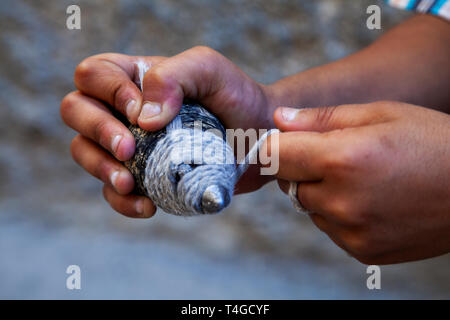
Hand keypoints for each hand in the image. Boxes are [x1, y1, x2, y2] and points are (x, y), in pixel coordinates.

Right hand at [61, 47, 275, 217]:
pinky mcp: (142, 176)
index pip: (93, 75)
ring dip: (100, 168)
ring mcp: (130, 145)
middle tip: (128, 150)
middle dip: (96, 131)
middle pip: (75, 110)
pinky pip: (112, 191)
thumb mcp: (209, 71)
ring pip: (84, 151)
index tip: (140, 113)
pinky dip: (122, 201)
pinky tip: (147, 205)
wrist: (260, 139)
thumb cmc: (236, 99)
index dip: (106, 92)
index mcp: (134, 77)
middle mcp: (124, 110)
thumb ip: (173, 76)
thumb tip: (141, 119)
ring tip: (129, 183)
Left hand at [270, 101, 449, 263]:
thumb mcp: (379, 113)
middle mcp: (341, 201)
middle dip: (303, 167)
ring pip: (309, 207)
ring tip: (364, 178)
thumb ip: (320, 118)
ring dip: (322, 192)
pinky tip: (371, 200)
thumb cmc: (431, 141)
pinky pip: (330, 227)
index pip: (273, 156)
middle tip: (340, 156)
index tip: (286, 141)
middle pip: (289, 183)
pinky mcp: (362, 251)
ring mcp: (351, 231)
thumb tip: (277, 120)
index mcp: (342, 159)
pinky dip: (339, 214)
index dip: (276, 145)